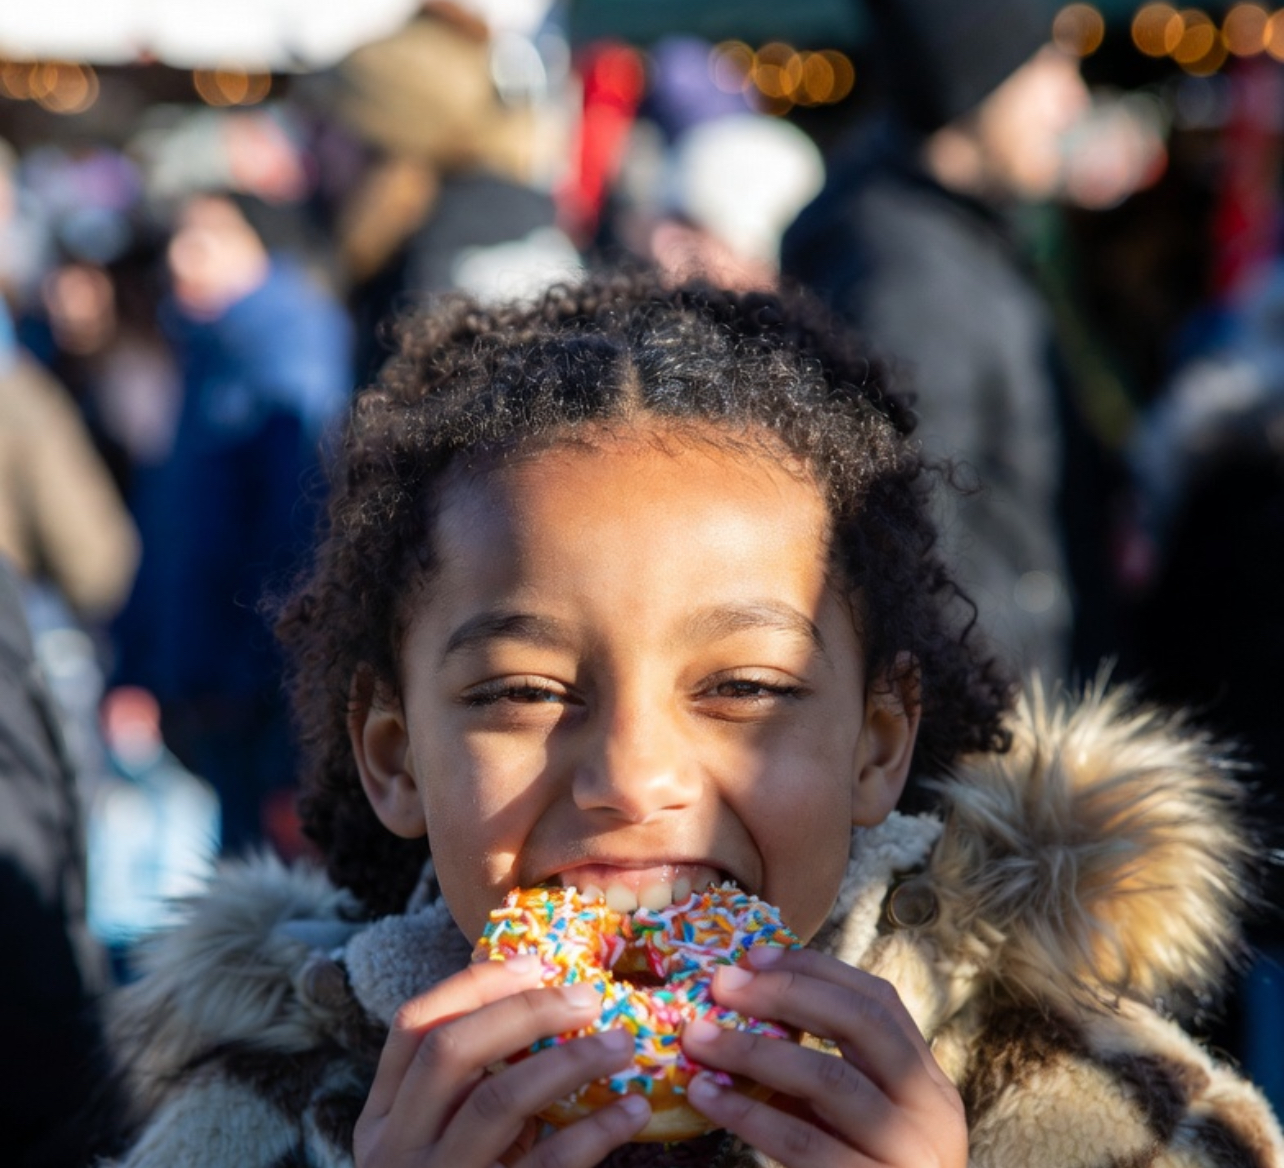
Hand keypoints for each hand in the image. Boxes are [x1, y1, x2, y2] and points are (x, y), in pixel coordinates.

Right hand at [354, 955, 651, 1167]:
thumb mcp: (441, 1142)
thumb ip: (467, 1088)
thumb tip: (543, 1000)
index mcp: (381, 1120)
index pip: (413, 1026)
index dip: (473, 983)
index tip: (536, 960)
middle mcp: (396, 1152)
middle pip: (451, 1051)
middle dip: (525, 1011)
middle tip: (590, 996)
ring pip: (497, 1100)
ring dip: (568, 1061)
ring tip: (623, 1044)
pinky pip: (546, 1165)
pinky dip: (595, 1131)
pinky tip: (632, 1110)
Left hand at [681, 946, 966, 1167]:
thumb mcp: (859, 1119)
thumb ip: (823, 1070)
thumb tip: (746, 1003)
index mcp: (928, 1082)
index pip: (879, 1000)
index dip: (815, 969)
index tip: (752, 957)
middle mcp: (930, 1111)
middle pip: (860, 1024)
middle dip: (785, 993)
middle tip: (721, 985)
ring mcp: (907, 1154)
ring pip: (828, 1079)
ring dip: (753, 1050)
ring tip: (697, 1038)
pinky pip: (803, 1141)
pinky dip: (748, 1113)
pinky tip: (707, 1098)